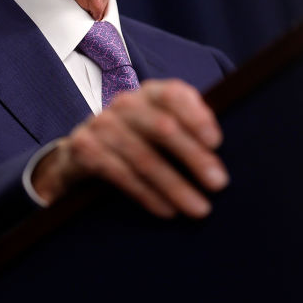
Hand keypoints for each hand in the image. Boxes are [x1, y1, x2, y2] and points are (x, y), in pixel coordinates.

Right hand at [31, 79, 227, 217]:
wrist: (80, 152)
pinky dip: (147, 194)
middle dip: (194, 156)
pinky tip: (167, 210)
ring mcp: (102, 124)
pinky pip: (121, 175)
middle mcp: (125, 103)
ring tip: (199, 207)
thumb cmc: (137, 139)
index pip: (174, 94)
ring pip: (144, 157)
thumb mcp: (160, 126)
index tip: (216, 142)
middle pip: (163, 127)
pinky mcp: (85, 149)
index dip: (196, 115)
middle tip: (219, 183)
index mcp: (149, 93)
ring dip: (174, 185)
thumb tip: (222, 151)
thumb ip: (188, 128)